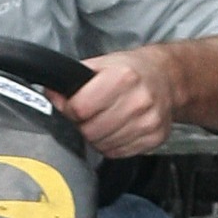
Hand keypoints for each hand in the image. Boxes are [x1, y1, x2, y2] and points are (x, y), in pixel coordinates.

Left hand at [47, 46, 175, 156]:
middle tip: (85, 116)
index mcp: (123, 77)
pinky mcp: (154, 138)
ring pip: (102, 145)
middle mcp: (139, 100)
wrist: (167, 78)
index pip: (80, 108)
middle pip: (90, 131)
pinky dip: (110, 145)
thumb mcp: (102, 64)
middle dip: (81, 125)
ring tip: (101, 121)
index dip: (69, 109)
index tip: (70, 106)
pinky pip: (117, 153)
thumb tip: (50, 96)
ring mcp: (148, 122)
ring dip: (95, 137)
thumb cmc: (131, 71)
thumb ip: (74, 79)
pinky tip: (114, 130)